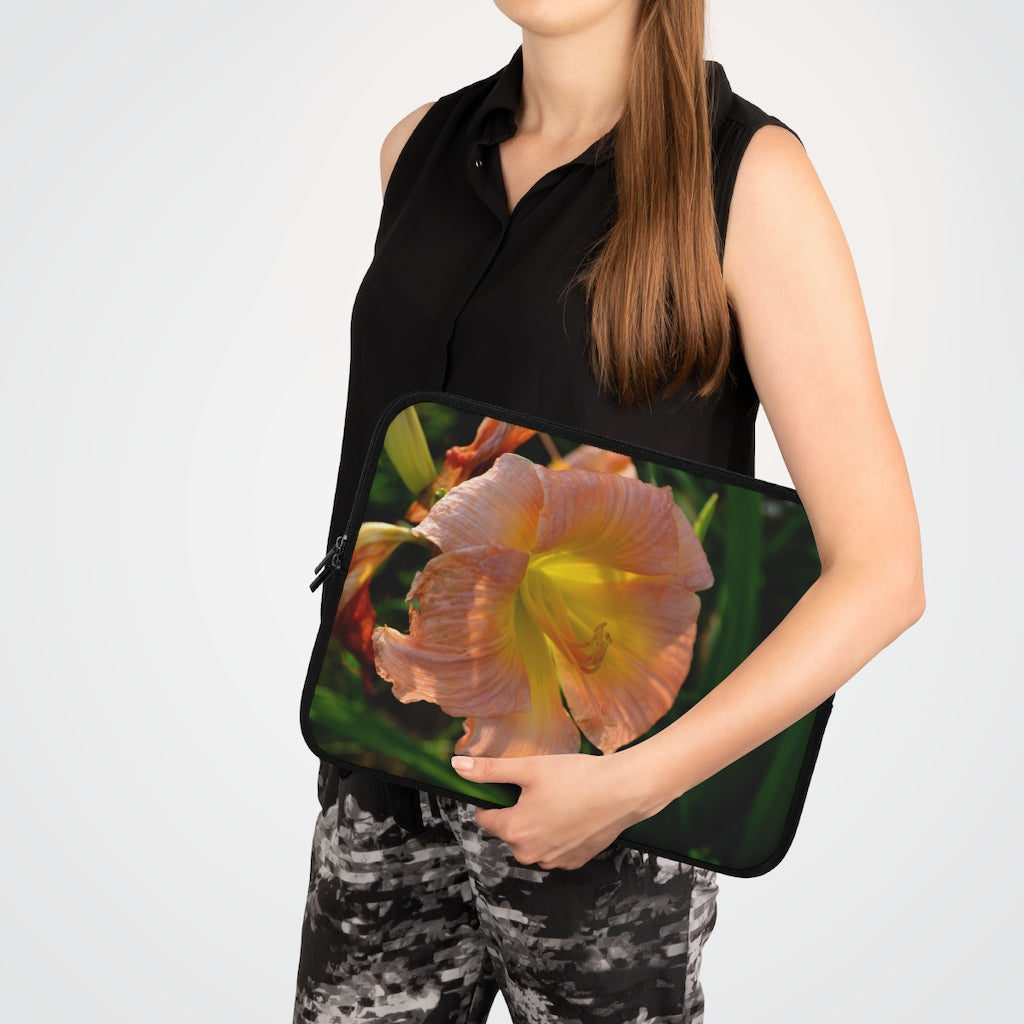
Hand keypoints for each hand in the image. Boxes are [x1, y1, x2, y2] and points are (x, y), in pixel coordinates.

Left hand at [450, 750, 658, 870]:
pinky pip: (553, 848)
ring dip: (538, 824)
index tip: (514, 785)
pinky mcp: (574, 862)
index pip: (485, 818)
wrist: (623, 791)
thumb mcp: (529, 767)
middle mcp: (530, 854)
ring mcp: (553, 862)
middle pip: (509, 830)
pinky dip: (558, 833)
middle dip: (519, 811)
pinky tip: (573, 813)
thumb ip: (490, 770)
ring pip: (532, 840)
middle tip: (542, 789)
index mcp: (514, 831)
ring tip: (560, 799)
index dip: (496, 799)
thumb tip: (457, 766)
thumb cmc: (577, 777)